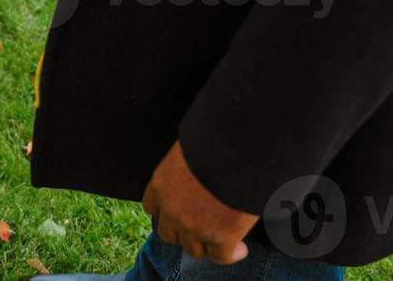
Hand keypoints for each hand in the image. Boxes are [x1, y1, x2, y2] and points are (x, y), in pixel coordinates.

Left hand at [141, 141, 257, 264]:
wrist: (240, 147)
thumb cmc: (218, 136)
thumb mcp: (190, 145)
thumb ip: (187, 161)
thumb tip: (196, 164)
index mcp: (162, 183)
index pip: (152, 207)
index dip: (166, 211)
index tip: (179, 210)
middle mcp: (172, 209)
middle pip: (169, 233)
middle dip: (183, 231)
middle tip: (201, 226)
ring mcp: (194, 226)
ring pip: (193, 248)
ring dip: (206, 244)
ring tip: (221, 239)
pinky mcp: (220, 237)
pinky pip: (220, 256)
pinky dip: (231, 254)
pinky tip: (240, 248)